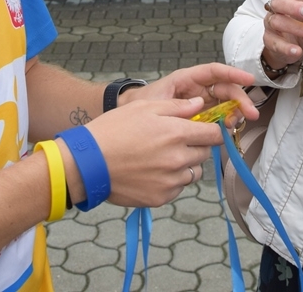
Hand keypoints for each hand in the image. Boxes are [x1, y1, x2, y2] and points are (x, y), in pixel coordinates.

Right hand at [85, 96, 229, 206]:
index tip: (204, 129)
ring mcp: (170, 181)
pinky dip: (171, 181)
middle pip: (205, 153)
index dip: (211, 129)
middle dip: (196, 145)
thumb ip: (177, 106)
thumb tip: (199, 105)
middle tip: (176, 140)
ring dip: (186, 164)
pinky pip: (178, 188)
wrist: (88, 163)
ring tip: (162, 157)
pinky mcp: (160, 198)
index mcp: (177, 133)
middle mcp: (178, 159)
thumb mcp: (145, 108)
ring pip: (194, 172)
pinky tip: (152, 171)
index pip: (214, 134)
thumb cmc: (114, 130)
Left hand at [120, 63, 257, 126]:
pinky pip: (217, 120)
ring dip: (235, 114)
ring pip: (225, 105)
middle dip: (240, 99)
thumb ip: (176, 103)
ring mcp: (201, 105)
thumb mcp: (156, 102)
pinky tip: (227, 132)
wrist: (128, 123)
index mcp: (188, 79)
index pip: (214, 71)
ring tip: (236, 125)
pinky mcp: (200, 120)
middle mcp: (198, 90)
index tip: (249, 79)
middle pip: (225, 90)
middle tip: (250, 113)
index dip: (233, 73)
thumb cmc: (141, 105)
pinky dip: (224, 126)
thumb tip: (199, 104)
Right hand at [259, 0, 302, 71]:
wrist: (290, 47)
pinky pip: (274, 43)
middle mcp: (277, 8)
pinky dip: (286, 47)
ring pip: (277, 22)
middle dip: (293, 6)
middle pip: (278, 1)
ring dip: (297, 28)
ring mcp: (271, 24)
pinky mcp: (270, 41)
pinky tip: (297, 50)